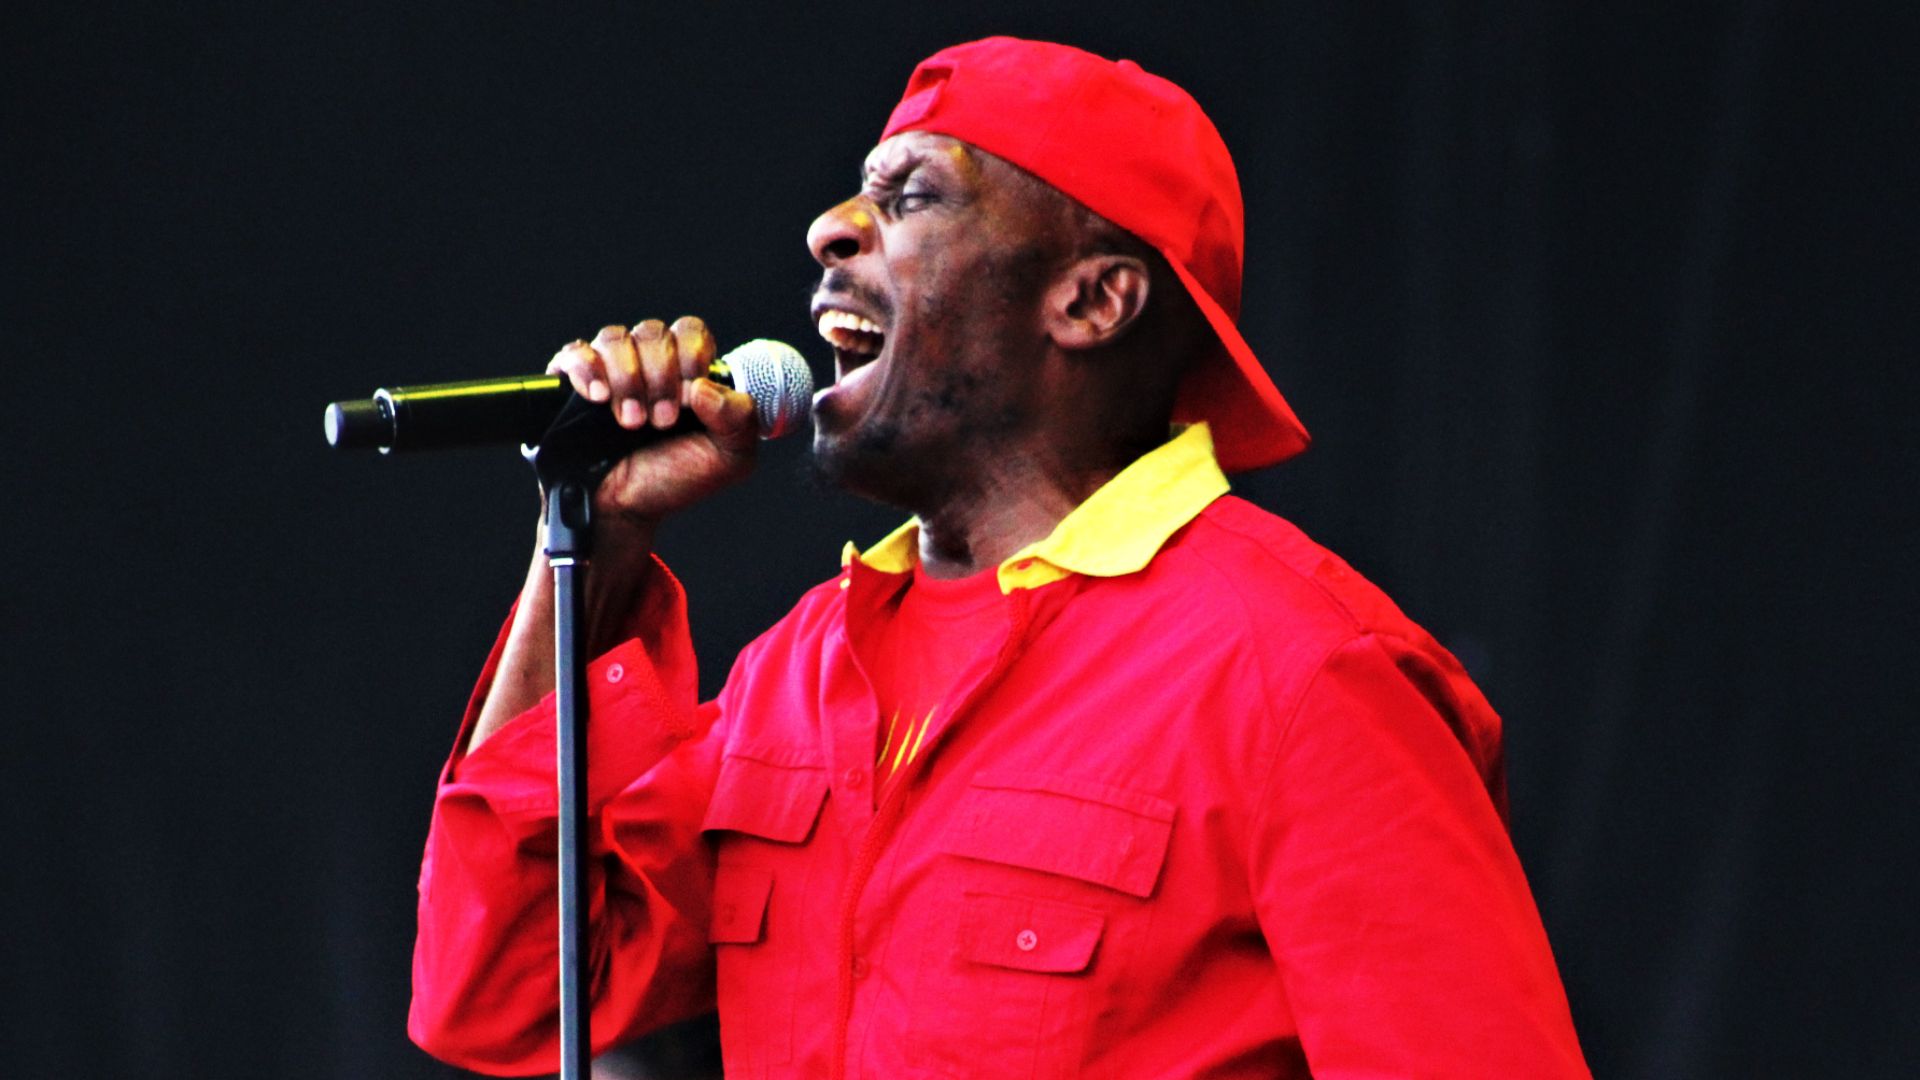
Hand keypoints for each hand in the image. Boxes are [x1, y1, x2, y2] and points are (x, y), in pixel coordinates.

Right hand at [546, 316, 758, 527]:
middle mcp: (649, 362)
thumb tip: (704, 386)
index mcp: (688, 370)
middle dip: (660, 377)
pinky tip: (598, 398)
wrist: (627, 510)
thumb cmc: (675, 479)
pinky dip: (588, 370)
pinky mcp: (573, 382)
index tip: (687, 401)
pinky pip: (576, 354)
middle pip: (654, 332)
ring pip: (615, 338)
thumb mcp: (730, 458)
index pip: (691, 332)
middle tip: (659, 421)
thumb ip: (740, 418)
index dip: (690, 358)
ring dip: (627, 379)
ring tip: (630, 422)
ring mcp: (610, 369)